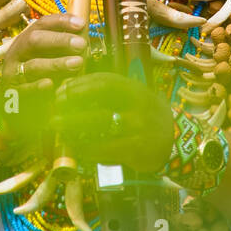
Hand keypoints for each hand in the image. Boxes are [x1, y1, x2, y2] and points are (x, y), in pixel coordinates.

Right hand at [0, 14, 86, 93]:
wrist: (17, 104)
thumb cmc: (39, 75)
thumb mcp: (48, 56)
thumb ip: (62, 47)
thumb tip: (84, 35)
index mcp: (26, 40)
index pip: (42, 25)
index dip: (61, 21)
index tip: (81, 24)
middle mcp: (17, 53)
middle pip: (34, 40)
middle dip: (59, 40)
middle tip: (81, 44)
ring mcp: (13, 73)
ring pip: (33, 65)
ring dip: (56, 63)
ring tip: (77, 63)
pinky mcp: (13, 93)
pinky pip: (25, 89)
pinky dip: (37, 86)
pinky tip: (50, 84)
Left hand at [50, 73, 173, 173]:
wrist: (176, 140)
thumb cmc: (144, 116)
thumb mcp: (133, 98)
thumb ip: (108, 95)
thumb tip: (68, 91)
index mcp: (136, 90)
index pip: (106, 82)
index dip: (81, 85)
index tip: (61, 89)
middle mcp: (140, 105)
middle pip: (102, 101)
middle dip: (74, 104)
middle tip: (54, 108)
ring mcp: (141, 128)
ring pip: (104, 125)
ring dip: (77, 126)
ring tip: (58, 129)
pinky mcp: (140, 149)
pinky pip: (109, 149)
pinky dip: (89, 149)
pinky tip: (75, 148)